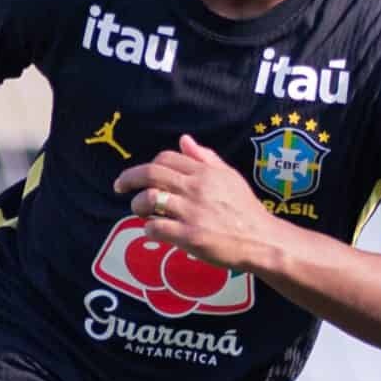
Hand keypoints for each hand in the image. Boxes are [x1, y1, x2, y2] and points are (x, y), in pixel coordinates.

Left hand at [111, 134, 280, 273]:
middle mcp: (196, 188)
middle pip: (151, 174)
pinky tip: (154, 231)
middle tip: (118, 186)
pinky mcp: (189, 236)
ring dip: (137, 206)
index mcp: (204, 172)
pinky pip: (155, 228)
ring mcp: (191, 212)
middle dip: (128, 178)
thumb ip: (206, 158)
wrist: (262, 240)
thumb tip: (184, 139)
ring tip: (139, 212)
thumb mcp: (230, 177)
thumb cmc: (246, 209)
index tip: (140, 175)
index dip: (149, 165)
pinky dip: (149, 229)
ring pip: (149, 200)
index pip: (166, 158)